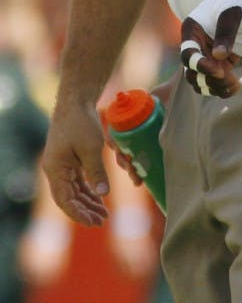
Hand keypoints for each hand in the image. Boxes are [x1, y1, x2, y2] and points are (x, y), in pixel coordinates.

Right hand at [41, 100, 109, 226]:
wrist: (76, 101)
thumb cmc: (81, 122)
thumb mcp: (90, 148)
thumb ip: (96, 172)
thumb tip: (103, 195)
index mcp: (55, 170)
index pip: (65, 200)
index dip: (79, 213)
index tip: (93, 222)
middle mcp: (56, 171)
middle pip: (69, 198)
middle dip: (85, 211)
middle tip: (102, 221)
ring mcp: (63, 166)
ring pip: (75, 191)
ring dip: (88, 203)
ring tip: (103, 214)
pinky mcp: (70, 161)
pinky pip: (79, 181)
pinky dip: (89, 190)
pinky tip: (100, 198)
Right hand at [180, 11, 241, 98]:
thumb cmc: (239, 0)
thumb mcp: (232, 14)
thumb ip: (225, 34)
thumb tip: (219, 56)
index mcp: (192, 30)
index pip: (188, 55)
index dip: (200, 66)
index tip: (219, 71)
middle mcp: (196, 45)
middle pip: (192, 73)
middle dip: (208, 80)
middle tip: (228, 77)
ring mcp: (207, 55)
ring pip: (202, 81)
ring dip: (215, 87)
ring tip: (234, 83)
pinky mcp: (220, 63)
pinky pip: (215, 81)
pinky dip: (222, 88)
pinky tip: (235, 87)